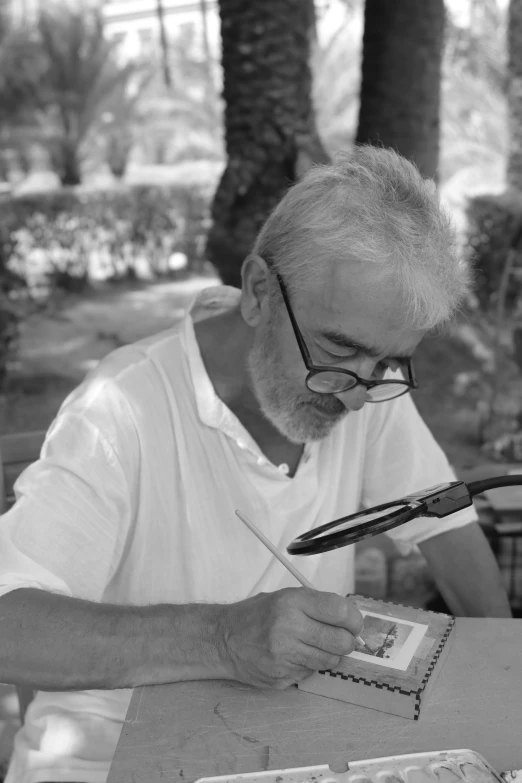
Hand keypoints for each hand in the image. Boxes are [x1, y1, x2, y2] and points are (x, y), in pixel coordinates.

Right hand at [218, 587, 363, 689]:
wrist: (223, 639)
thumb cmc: (257, 615)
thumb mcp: (285, 597)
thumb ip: (316, 606)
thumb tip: (351, 620)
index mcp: (291, 602)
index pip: (339, 610)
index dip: (354, 619)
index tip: (354, 623)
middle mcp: (288, 627)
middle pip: (341, 641)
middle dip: (347, 641)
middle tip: (342, 638)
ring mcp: (284, 655)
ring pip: (330, 660)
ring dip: (329, 654)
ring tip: (314, 645)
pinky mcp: (281, 677)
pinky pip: (311, 673)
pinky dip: (310, 665)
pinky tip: (295, 656)